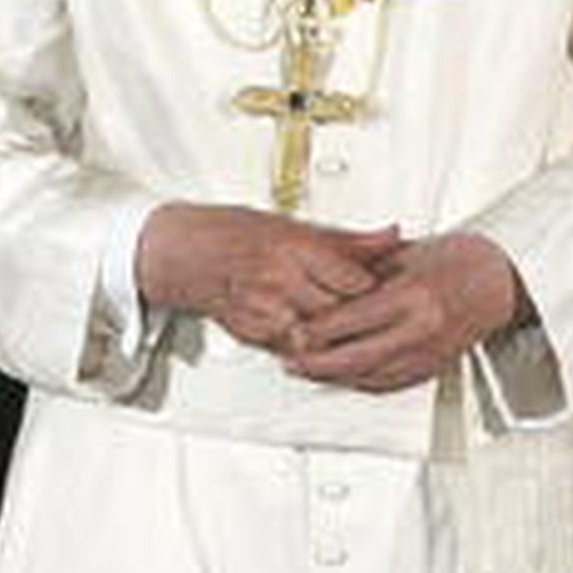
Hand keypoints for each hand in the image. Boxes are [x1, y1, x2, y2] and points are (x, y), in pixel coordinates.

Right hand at [136, 203, 401, 350]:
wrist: (181, 253)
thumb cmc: (233, 232)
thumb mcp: (293, 224)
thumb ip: (347, 239)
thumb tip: (391, 236)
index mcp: (293, 247)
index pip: (351, 280)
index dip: (374, 288)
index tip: (387, 289)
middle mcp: (278, 279)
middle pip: (337, 311)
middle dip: (357, 316)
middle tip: (375, 314)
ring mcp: (262, 309)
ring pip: (316, 336)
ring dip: (332, 335)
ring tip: (347, 328)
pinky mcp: (250, 332)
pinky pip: (291, 347)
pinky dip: (305, 343)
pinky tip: (313, 334)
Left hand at [282, 232, 525, 393]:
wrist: (501, 280)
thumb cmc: (458, 259)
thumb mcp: (407, 253)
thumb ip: (366, 271)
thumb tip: (324, 286)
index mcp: (412, 296)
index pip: (351, 320)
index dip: (317, 329)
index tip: (294, 329)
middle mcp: (421, 330)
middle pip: (355, 356)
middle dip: (317, 362)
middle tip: (290, 360)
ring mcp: (429, 353)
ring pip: (370, 376)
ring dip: (335, 377)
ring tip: (308, 372)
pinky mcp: (433, 367)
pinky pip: (390, 383)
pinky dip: (361, 383)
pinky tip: (343, 378)